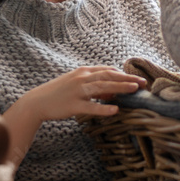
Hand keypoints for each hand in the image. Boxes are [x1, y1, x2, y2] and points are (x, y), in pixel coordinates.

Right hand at [26, 66, 145, 120]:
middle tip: (143, 82)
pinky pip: (91, 106)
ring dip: (120, 87)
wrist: (37, 102)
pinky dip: (104, 108)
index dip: (123, 74)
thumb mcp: (76, 84)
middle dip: (127, 78)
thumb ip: (94, 85)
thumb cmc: (59, 93)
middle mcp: (82, 78)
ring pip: (102, 87)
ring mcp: (77, 91)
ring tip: (134, 89)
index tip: (137, 77)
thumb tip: (113, 92)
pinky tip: (115, 110)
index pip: (107, 70)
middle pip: (109, 76)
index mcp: (84, 72)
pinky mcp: (73, 105)